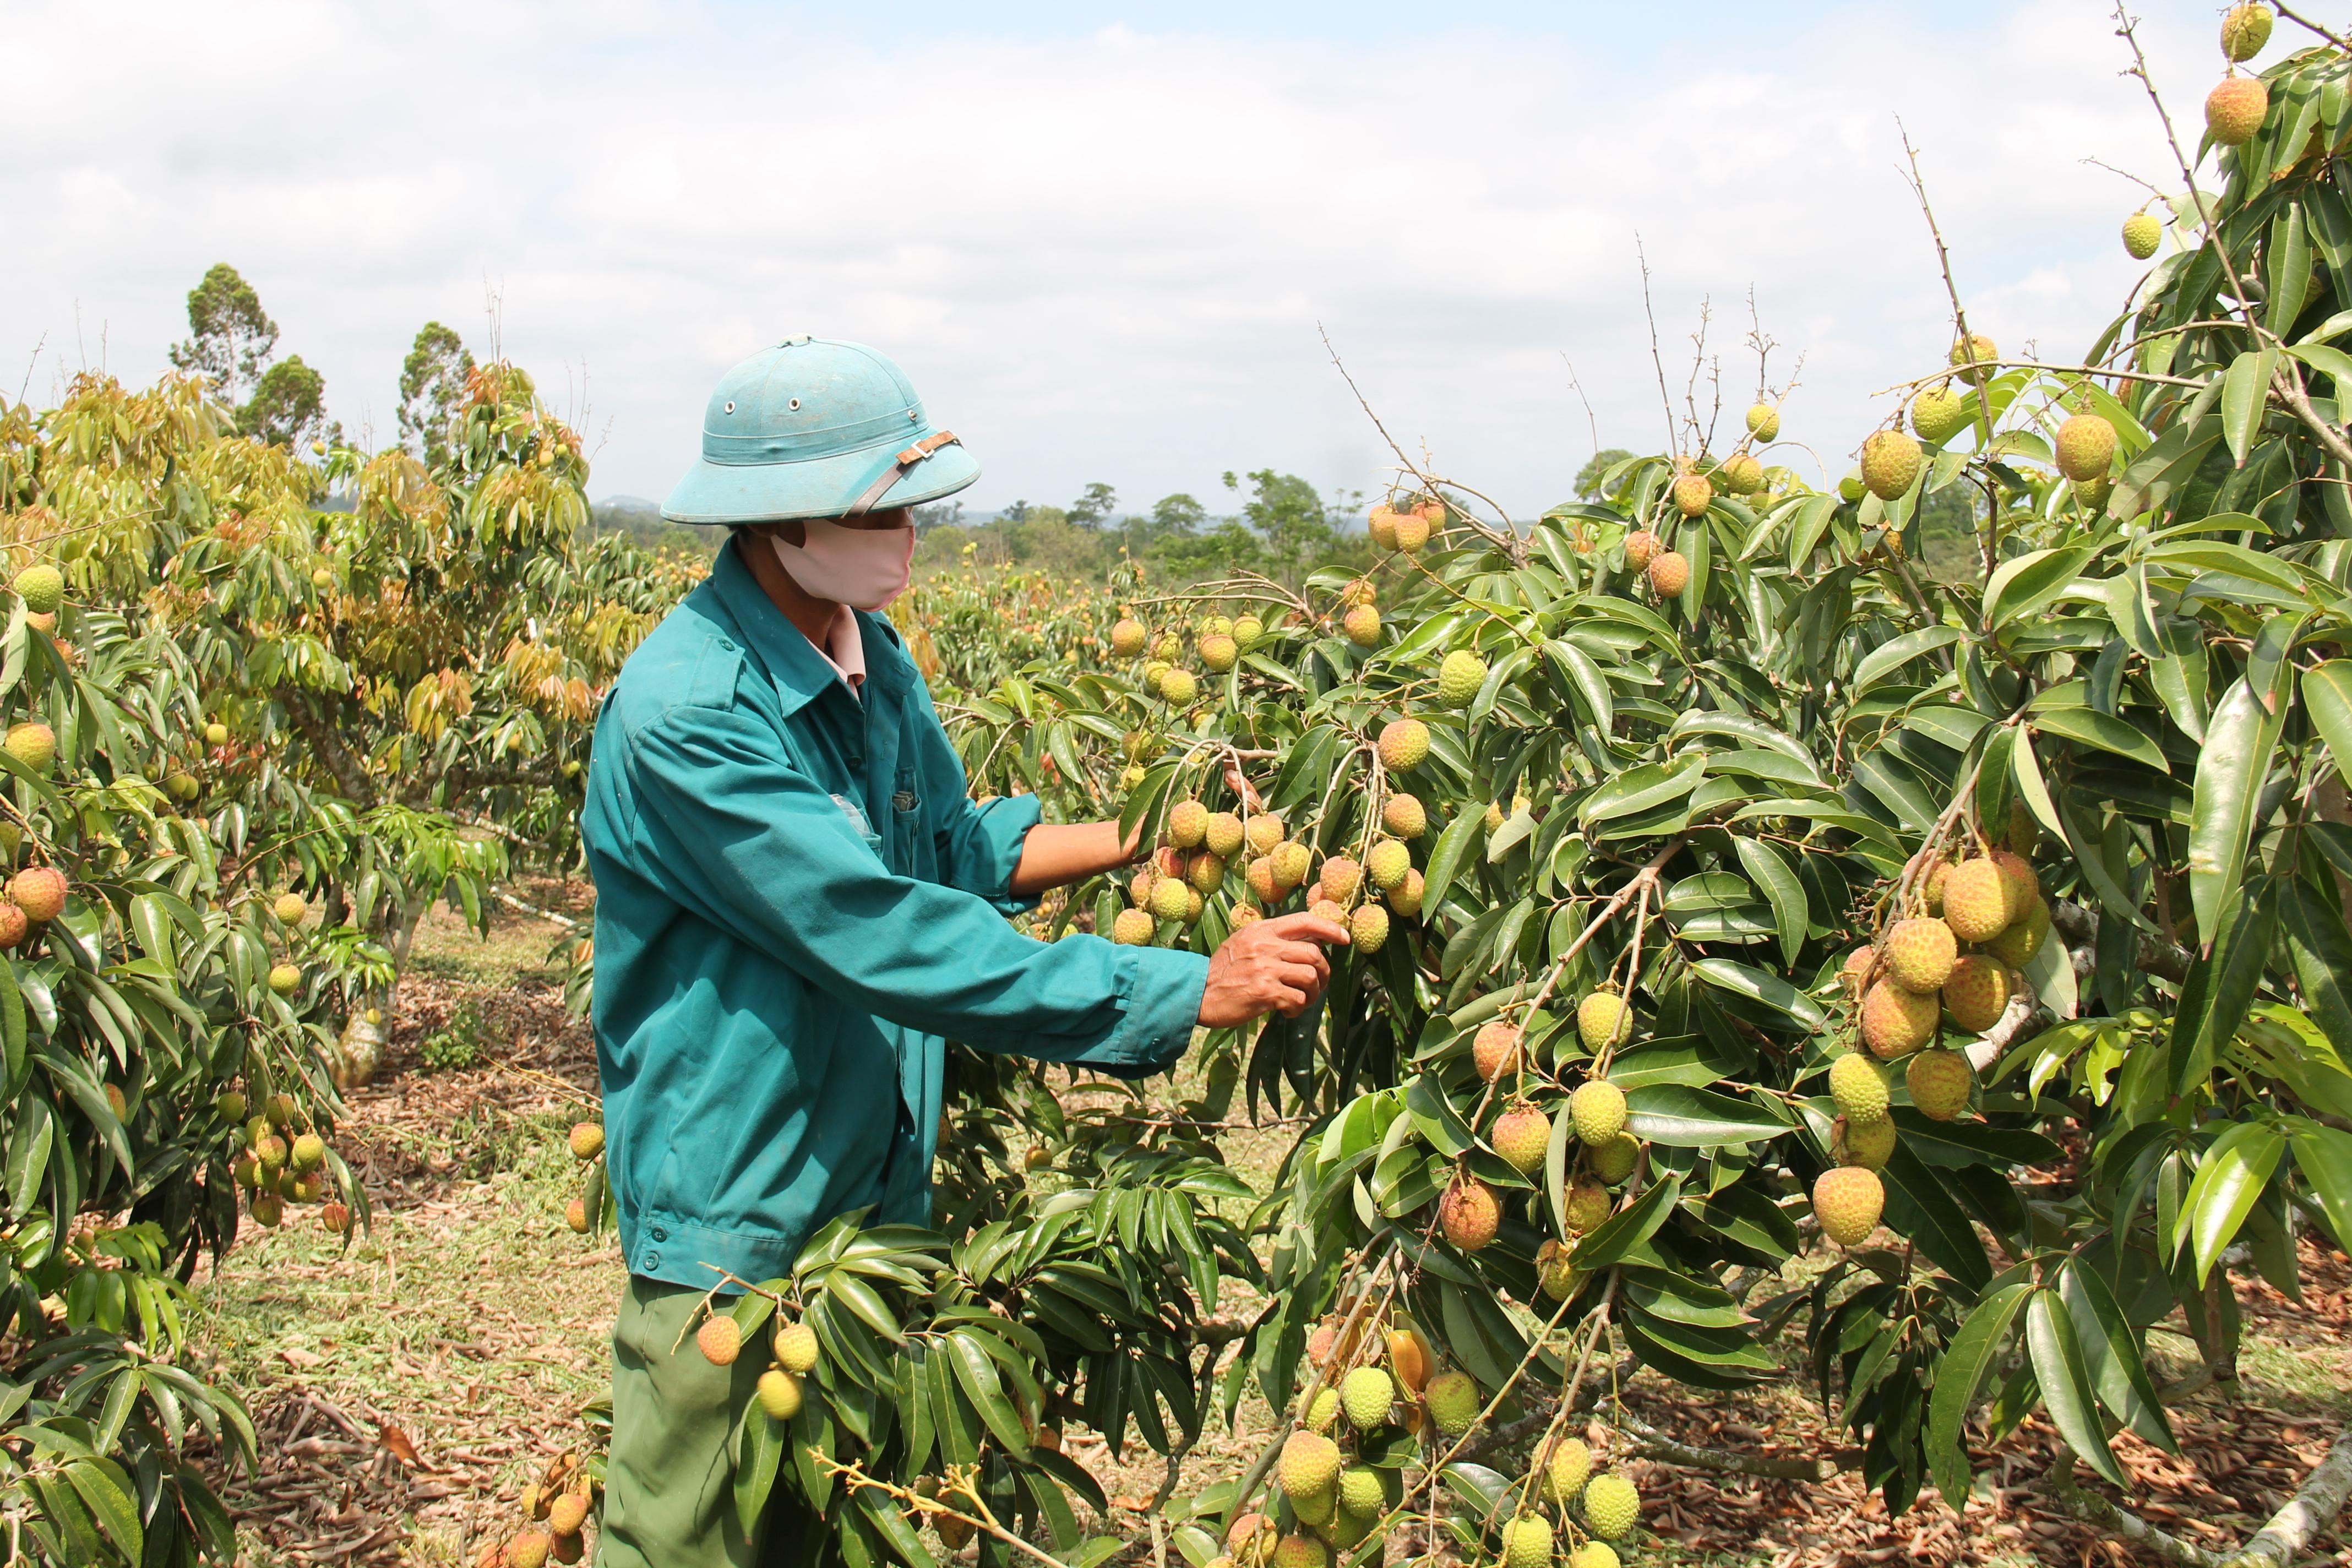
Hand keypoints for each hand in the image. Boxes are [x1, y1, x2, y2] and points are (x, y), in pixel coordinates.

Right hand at [1198, 912, 1349, 1027]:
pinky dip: (1298, 1009)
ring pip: (1310, 976)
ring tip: (1301, 1000)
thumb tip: (1310, 944)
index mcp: (1261, 930)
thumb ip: (1271, 939)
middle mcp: (1265, 946)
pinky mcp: (1264, 993)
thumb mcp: (1244, 943)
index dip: (1329, 928)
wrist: (1199, 994)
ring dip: (1313, 993)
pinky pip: (1298, 999)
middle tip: (1317, 984)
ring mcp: (1265, 969)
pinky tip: (1287, 1012)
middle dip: (1323, 971)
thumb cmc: (1223, 971)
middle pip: (1314, 953)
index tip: (1344, 939)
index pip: (1304, 921)